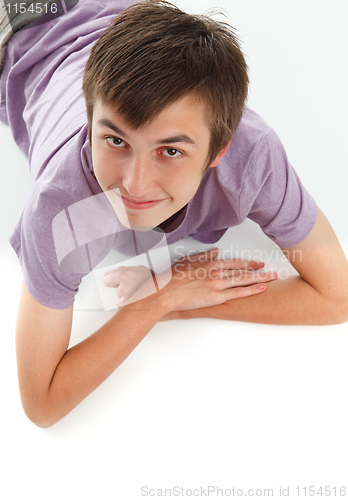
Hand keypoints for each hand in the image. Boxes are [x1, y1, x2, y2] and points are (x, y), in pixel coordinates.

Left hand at [104, 265, 153, 308]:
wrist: (165, 293)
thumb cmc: (154, 282)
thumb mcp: (140, 270)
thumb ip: (122, 270)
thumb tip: (107, 275)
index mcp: (126, 274)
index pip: (107, 279)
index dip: (111, 280)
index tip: (111, 281)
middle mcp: (124, 285)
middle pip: (113, 288)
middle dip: (121, 288)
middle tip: (133, 287)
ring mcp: (125, 296)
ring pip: (119, 297)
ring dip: (125, 297)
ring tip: (138, 294)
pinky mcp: (127, 306)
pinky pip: (121, 305)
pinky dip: (127, 305)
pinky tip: (137, 301)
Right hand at [157, 248, 276, 311]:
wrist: (165, 292)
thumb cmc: (172, 278)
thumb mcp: (187, 261)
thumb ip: (203, 256)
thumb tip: (215, 252)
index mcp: (210, 263)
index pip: (233, 262)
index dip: (246, 263)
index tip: (257, 263)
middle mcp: (217, 272)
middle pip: (242, 270)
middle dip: (257, 269)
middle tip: (270, 269)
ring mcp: (218, 284)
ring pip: (244, 280)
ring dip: (260, 278)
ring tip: (272, 277)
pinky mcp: (217, 296)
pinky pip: (238, 293)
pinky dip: (251, 290)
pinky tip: (262, 288)